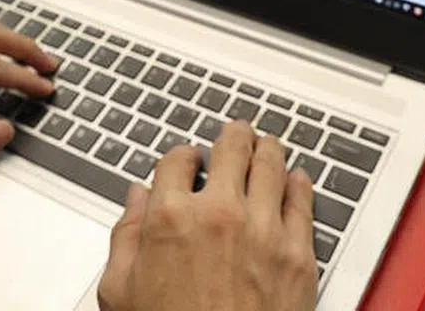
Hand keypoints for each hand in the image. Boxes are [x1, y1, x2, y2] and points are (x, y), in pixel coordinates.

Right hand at [98, 121, 316, 310]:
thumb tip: (136, 199)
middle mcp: (219, 214)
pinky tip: (296, 179)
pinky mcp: (299, 254)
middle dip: (232, 137)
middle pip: (231, 148)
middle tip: (236, 133)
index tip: (187, 159)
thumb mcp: (120, 291)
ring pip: (271, 164)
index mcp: (170, 217)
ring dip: (267, 149)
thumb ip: (125, 236)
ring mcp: (263, 230)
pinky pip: (303, 202)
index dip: (182, 155)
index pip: (178, 158)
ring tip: (267, 145)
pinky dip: (299, 184)